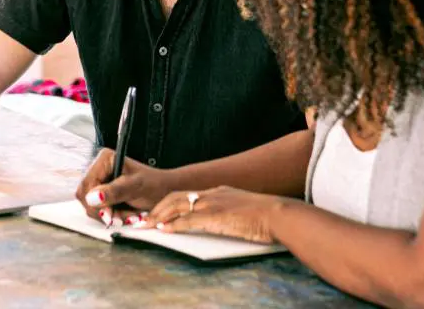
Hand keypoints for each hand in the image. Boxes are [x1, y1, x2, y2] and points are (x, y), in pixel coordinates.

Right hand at [75, 148, 173, 225]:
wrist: (165, 191)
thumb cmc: (154, 185)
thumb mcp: (135, 187)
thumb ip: (114, 191)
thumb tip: (92, 197)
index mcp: (105, 159)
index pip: (86, 184)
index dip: (94, 202)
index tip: (109, 215)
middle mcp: (99, 168)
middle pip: (85, 196)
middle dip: (103, 210)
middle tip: (121, 218)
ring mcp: (100, 181)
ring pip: (90, 205)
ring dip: (109, 215)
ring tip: (127, 215)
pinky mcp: (103, 193)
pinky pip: (98, 209)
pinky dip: (111, 216)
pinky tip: (124, 215)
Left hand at [145, 185, 280, 243]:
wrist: (278, 214)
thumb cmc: (267, 215)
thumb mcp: (243, 208)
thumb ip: (229, 211)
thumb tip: (224, 220)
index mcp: (219, 192)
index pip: (187, 194)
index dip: (170, 203)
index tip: (159, 212)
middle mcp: (213, 194)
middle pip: (176, 197)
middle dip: (158, 208)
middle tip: (145, 219)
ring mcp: (213, 204)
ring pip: (178, 206)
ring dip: (160, 216)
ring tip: (147, 225)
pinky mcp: (215, 217)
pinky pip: (189, 220)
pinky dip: (174, 225)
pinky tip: (164, 230)